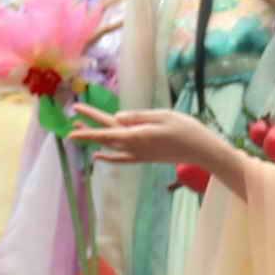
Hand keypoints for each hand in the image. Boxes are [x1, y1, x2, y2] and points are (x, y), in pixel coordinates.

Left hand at [70, 106, 250, 181]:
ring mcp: (139, 154)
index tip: (73, 120)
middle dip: (88, 127)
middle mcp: (134, 146)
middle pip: (106, 136)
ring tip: (79, 128)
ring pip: (110, 145)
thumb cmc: (187, 130)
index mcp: (138, 134)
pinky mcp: (145, 158)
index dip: (89, 126)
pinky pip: (121, 158)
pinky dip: (108, 156)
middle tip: (73, 117)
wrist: (202, 152)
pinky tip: (98, 156)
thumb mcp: (163, 116)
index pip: (107, 129)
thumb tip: (117, 117)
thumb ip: (138, 116)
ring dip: (94, 138)